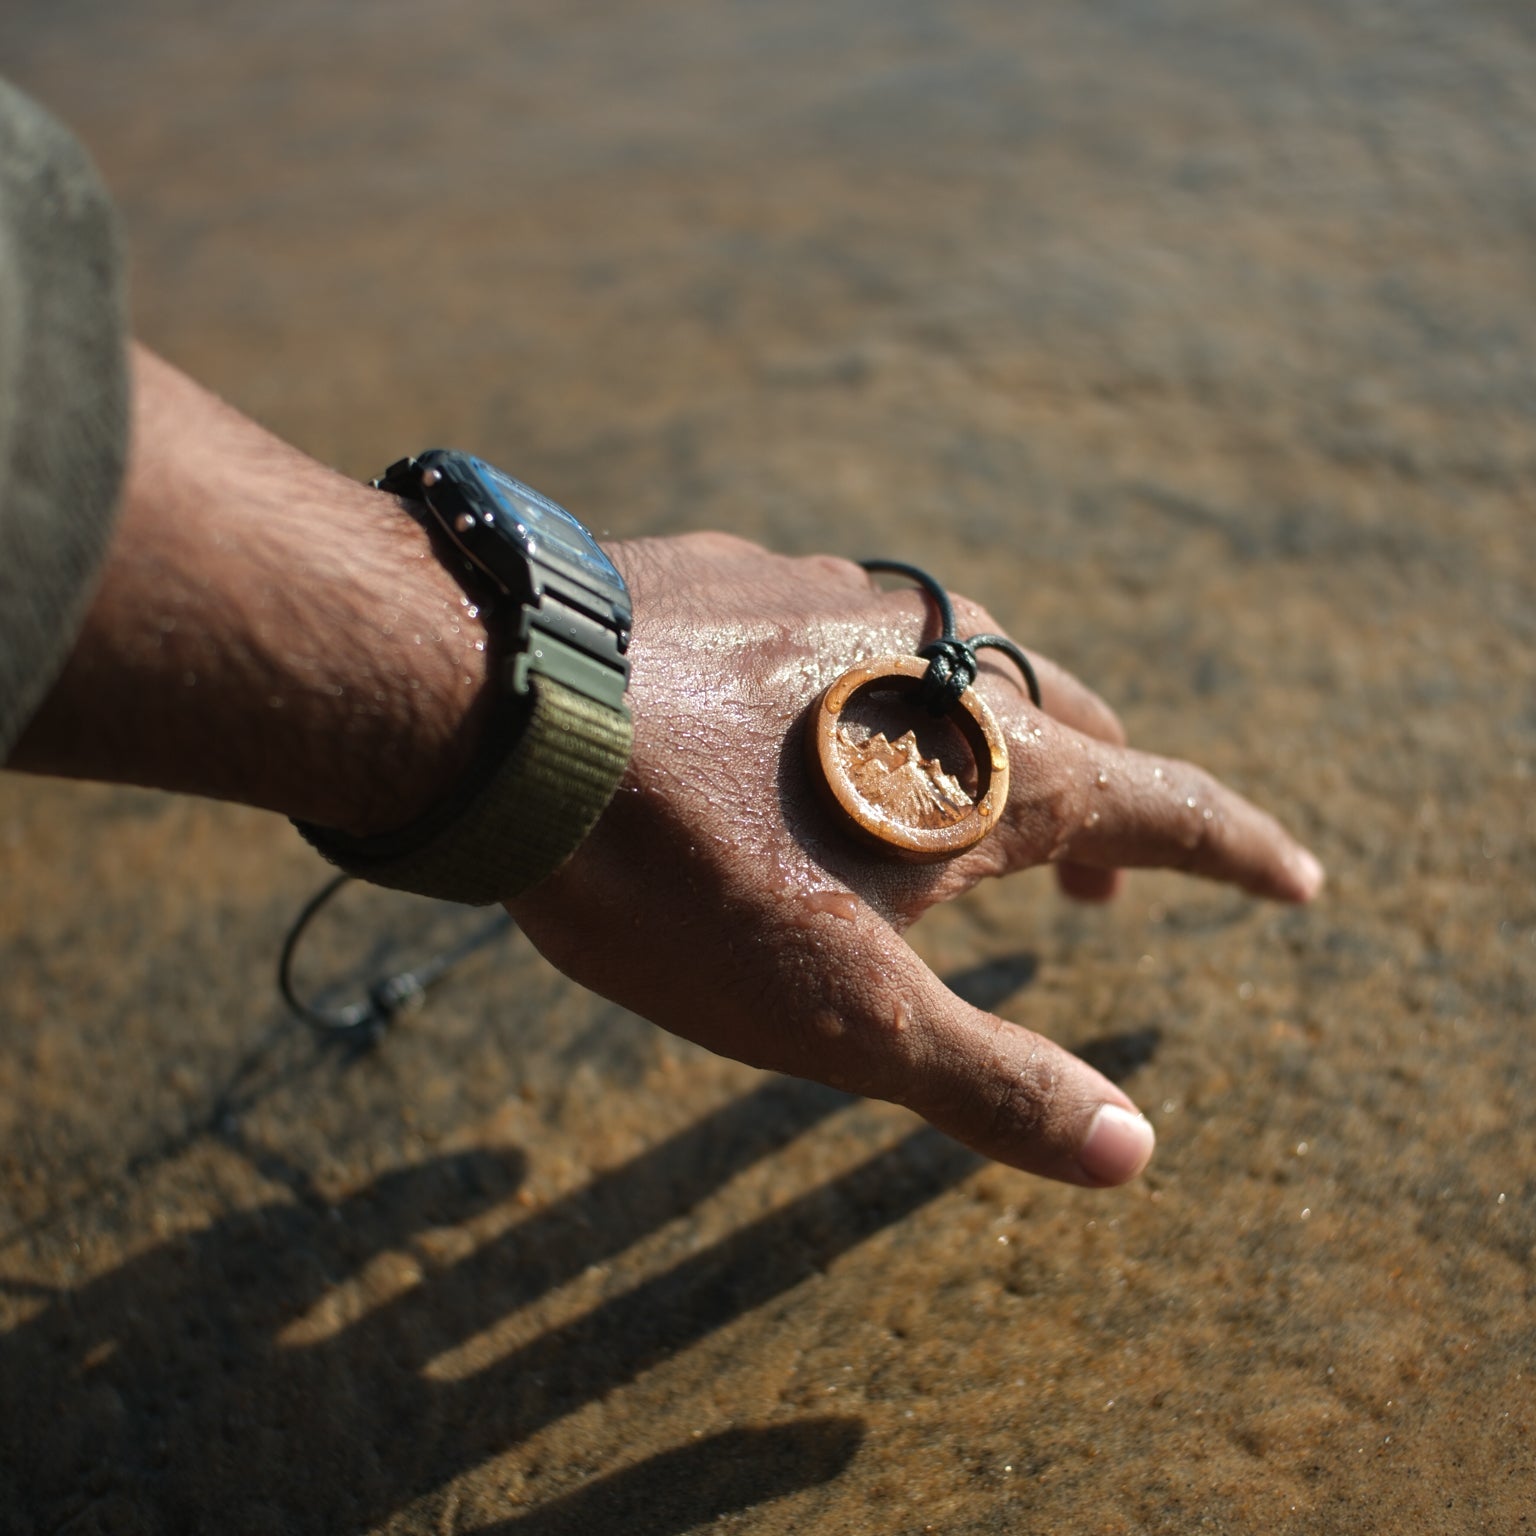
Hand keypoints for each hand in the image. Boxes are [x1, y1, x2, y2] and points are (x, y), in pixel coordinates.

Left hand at [510, 534, 1323, 1187]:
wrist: (503, 713)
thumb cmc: (679, 873)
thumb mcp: (842, 1015)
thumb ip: (991, 1080)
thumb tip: (1133, 1151)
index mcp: (995, 764)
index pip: (1168, 807)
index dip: (1241, 851)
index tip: (1297, 878)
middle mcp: (939, 658)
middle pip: (1071, 728)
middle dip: (1103, 812)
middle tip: (1096, 898)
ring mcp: (838, 599)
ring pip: (956, 669)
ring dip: (983, 747)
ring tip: (954, 812)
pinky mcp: (742, 573)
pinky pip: (841, 633)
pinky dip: (865, 694)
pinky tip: (804, 724)